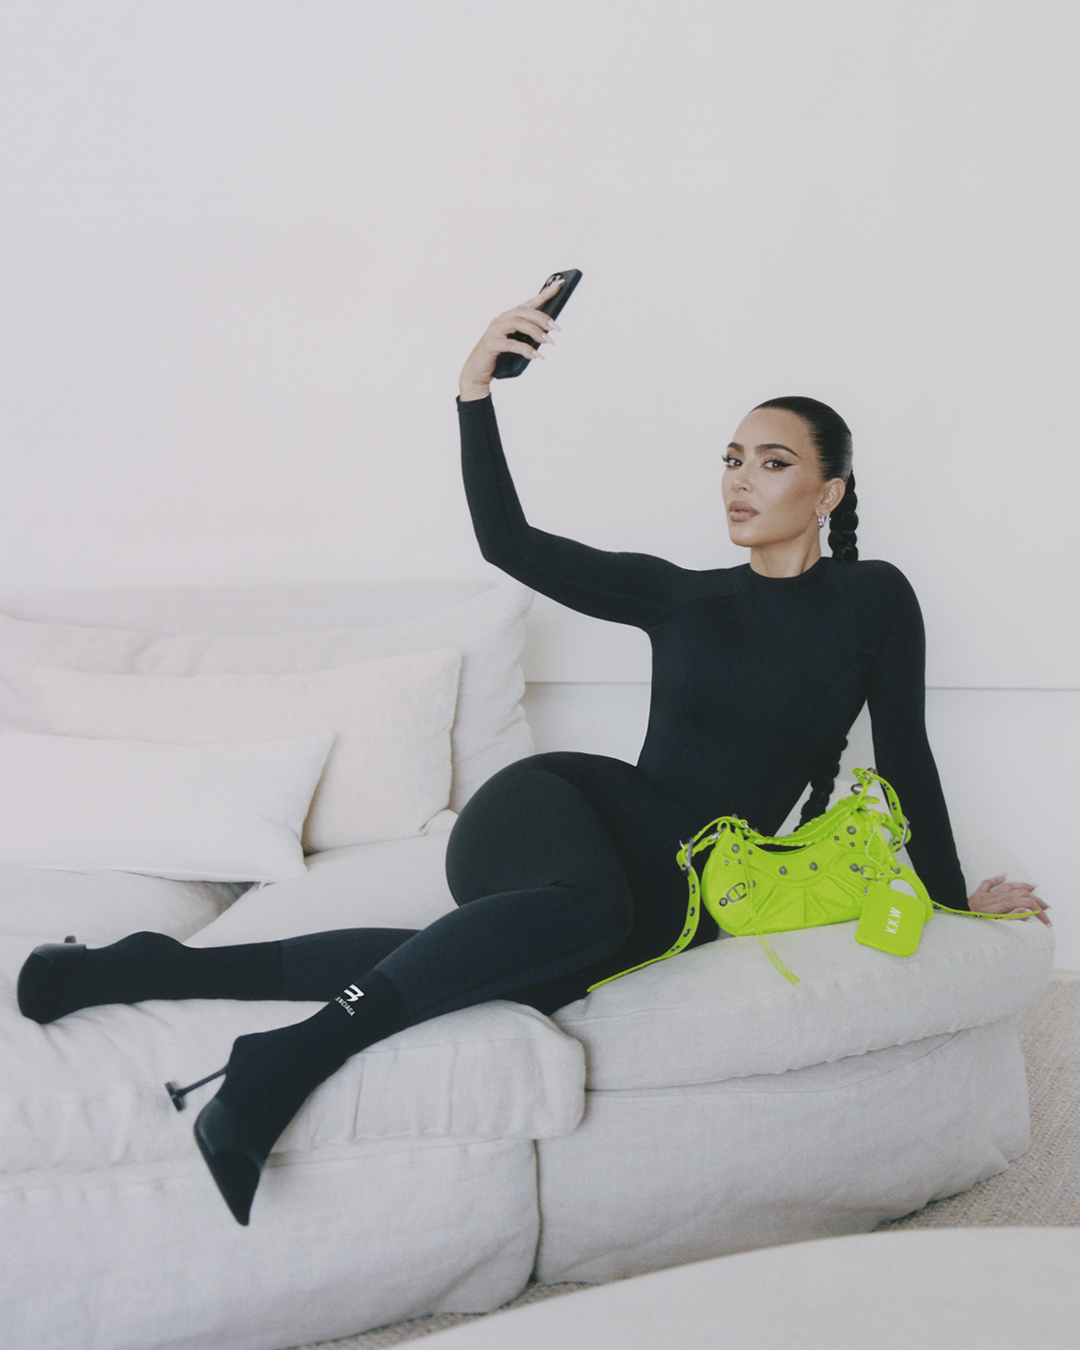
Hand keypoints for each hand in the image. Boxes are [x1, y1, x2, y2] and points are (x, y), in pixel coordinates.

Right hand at [458, 281, 561, 399]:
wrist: (477, 370)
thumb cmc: (498, 356)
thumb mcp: (516, 343)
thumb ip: (528, 336)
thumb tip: (548, 333)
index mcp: (508, 317)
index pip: (528, 303)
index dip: (544, 294)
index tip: (559, 285)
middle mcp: (500, 320)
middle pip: (523, 311)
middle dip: (541, 318)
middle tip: (555, 328)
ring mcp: (494, 331)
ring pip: (517, 323)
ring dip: (535, 331)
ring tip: (547, 341)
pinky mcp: (491, 344)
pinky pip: (511, 344)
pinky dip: (525, 349)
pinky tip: (535, 355)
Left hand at [968, 875, 1050, 925]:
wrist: (959, 918)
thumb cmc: (978, 923)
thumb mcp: (998, 923)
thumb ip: (1013, 917)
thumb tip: (1027, 911)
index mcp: (1003, 903)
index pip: (1027, 903)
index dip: (1039, 911)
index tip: (1046, 920)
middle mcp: (997, 896)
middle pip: (1021, 893)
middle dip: (1036, 900)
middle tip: (1046, 907)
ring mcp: (987, 894)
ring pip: (1009, 886)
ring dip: (1023, 886)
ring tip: (1034, 887)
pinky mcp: (978, 894)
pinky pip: (988, 883)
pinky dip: (997, 878)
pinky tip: (1004, 875)